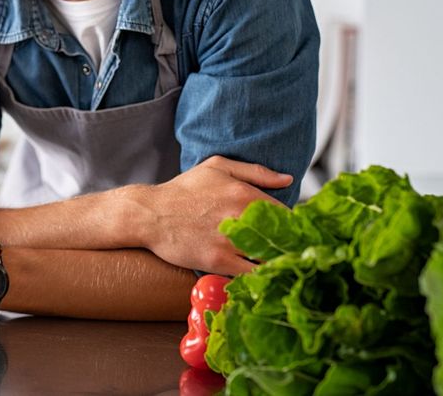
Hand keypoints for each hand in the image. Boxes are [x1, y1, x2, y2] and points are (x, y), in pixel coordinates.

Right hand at [138, 156, 291, 274]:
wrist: (150, 213)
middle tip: (289, 251)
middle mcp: (239, 216)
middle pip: (281, 237)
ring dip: (276, 262)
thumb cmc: (183, 190)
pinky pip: (250, 273)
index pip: (286, 213)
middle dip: (288, 245)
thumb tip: (288, 179)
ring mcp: (228, 241)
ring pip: (268, 257)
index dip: (292, 225)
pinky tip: (260, 275)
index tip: (292, 232)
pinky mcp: (217, 261)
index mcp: (243, 193)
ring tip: (277, 264)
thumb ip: (255, 172)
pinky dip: (259, 275)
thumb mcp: (217, 167)